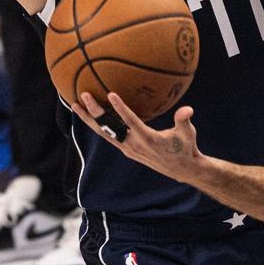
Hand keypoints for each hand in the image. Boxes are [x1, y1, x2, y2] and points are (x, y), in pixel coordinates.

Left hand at [72, 92, 203, 184]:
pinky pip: (108, 136)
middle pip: (109, 128)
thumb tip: (187, 109)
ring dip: (89, 119)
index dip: (120, 108)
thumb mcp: (187, 134)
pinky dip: (98, 126)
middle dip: (95, 112)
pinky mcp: (127, 150)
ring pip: (104, 133)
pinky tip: (89, 116)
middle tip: (84, 95)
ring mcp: (128, 149)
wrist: (181, 169)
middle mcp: (134, 145)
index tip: (110, 94)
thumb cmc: (185, 147)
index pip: (130, 121)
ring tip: (75, 105)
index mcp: (147, 138)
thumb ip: (184, 120)